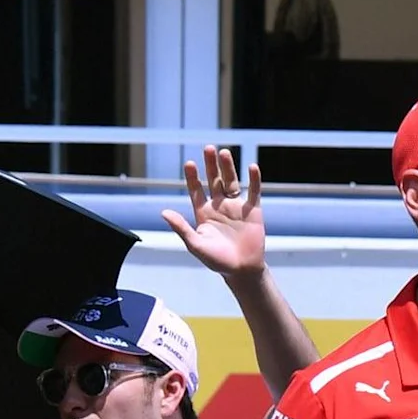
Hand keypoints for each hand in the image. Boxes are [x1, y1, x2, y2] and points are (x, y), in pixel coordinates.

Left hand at [161, 145, 266, 275]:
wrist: (241, 270)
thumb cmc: (216, 260)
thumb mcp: (195, 244)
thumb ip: (181, 227)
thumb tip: (163, 212)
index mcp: (203, 212)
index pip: (196, 190)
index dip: (193, 177)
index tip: (190, 163)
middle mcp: (219, 206)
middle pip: (214, 180)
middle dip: (211, 165)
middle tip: (208, 148)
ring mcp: (236, 207)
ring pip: (231, 182)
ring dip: (228, 168)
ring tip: (224, 153)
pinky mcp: (253, 211)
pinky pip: (254, 192)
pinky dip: (254, 180)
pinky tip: (251, 167)